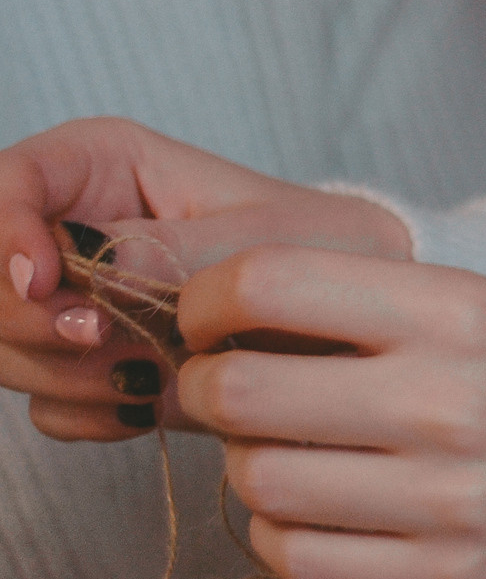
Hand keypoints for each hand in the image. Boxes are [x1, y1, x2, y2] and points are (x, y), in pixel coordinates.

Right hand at [0, 117, 410, 441]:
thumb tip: (77, 273)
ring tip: (149, 371)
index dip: (4, 234)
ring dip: (65, 373)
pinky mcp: (80, 363)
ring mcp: (65, 300)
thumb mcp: (260, 237)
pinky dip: (86, 413)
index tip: (45, 281)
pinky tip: (147, 404)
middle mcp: (65, 229)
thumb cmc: (322, 248)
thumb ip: (166, 251)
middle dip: (32, 320)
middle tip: (108, 337)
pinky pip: (42, 404)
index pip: (4, 184)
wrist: (357, 321)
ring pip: (3, 347)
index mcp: (101, 165)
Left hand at [178, 246, 485, 578]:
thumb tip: (234, 314)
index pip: (270, 283)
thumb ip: (379, 304)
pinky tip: (321, 511)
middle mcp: (449, 399)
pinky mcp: (449, 577)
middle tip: (223, 389)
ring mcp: (449, 496)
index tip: (208, 315)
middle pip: (239, 392)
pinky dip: (283, 536)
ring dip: (249, 467)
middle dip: (205, 389)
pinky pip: (299, 560)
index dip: (206, 298)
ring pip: (259, 484)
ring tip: (289, 452)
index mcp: (462, 308)